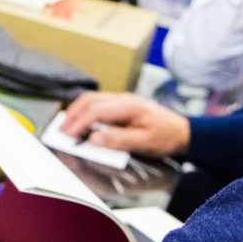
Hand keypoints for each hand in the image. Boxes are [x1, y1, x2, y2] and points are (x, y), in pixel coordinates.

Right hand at [60, 92, 190, 156]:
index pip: (95, 111)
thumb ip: (118, 140)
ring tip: (66, 127)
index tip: (68, 136)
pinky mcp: (120, 105)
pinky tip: (80, 122)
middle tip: (60, 132)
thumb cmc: (165, 136)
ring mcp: (121, 100)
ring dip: (75, 112)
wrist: (182, 131)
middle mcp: (122, 99)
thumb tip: (93, 138)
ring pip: (91, 99)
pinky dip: (83, 111)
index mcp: (128, 106)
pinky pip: (96, 103)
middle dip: (72, 115)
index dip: (78, 123)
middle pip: (89, 101)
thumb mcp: (145, 142)